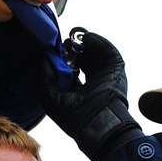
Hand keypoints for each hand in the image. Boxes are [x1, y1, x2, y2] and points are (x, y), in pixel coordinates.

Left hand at [40, 29, 141, 160]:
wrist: (98, 124)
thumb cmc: (73, 116)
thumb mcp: (49, 95)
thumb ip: (45, 74)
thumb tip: (46, 55)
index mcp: (77, 88)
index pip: (69, 67)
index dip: (61, 56)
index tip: (54, 48)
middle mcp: (92, 80)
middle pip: (82, 57)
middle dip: (73, 48)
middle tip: (65, 42)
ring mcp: (105, 74)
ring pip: (95, 51)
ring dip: (85, 42)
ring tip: (76, 36)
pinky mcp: (116, 69)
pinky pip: (108, 50)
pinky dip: (98, 41)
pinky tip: (87, 37)